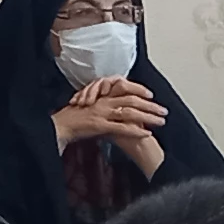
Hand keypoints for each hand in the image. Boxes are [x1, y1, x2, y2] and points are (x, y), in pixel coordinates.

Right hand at [53, 79, 167, 143]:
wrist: (59, 126)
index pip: (124, 89)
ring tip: (161, 122)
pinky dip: (135, 130)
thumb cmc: (72, 119)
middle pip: (132, 101)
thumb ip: (104, 108)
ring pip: (130, 112)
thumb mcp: (90, 109)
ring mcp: (102, 113)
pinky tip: (147, 133)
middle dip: (150, 106)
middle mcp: (104, 102)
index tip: (151, 96)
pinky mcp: (100, 125)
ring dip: (148, 117)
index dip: (139, 91)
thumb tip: (117, 113)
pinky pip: (121, 127)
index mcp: (102, 97)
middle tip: (164, 111)